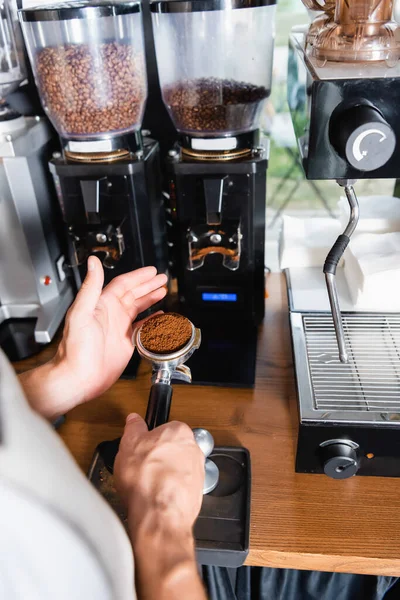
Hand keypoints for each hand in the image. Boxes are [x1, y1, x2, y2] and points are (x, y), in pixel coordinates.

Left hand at [19, 257, 166, 418]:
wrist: (78, 377)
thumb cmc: (75, 348)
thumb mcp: (81, 312)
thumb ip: (91, 286)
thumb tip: (93, 263)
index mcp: (102, 305)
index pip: (123, 284)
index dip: (138, 277)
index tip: (151, 271)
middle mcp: (111, 314)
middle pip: (134, 294)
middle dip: (148, 285)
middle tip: (161, 278)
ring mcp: (119, 329)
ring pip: (138, 308)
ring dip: (150, 299)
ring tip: (162, 291)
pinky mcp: (125, 343)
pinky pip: (142, 328)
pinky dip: (152, 321)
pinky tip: (159, 317)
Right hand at [114, 414, 206, 599]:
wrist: (159, 514)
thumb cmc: (146, 479)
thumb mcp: (129, 444)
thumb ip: (134, 428)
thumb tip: (134, 420)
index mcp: (179, 431)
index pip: (164, 429)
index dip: (148, 440)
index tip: (140, 448)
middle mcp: (194, 449)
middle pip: (171, 449)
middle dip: (157, 457)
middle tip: (141, 467)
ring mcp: (197, 472)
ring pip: (176, 469)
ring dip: (163, 475)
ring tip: (145, 484)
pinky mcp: (197, 492)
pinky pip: (179, 487)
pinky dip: (168, 491)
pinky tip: (154, 496)